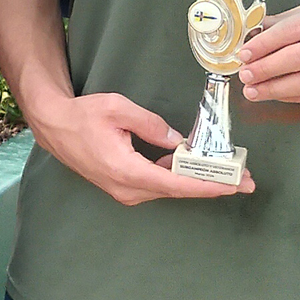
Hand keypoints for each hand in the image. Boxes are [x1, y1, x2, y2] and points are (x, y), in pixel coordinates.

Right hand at [30, 90, 253, 206]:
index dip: (209, 185)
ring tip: (227, 173)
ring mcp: (124, 191)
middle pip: (178, 190)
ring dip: (197, 180)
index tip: (234, 185)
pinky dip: (178, 176)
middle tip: (245, 180)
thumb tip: (180, 141)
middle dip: (213, 185)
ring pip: (169, 188)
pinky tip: (194, 164)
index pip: (176, 184)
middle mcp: (127, 189)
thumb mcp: (119, 109)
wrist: (54, 126)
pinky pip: (157, 184)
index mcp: (127, 171)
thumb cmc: (83, 115)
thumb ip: (153, 125)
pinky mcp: (123, 186)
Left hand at [238, 0, 299, 105]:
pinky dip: (296, 97)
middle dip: (266, 69)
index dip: (265, 44)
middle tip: (244, 76)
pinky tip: (279, 96)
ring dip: (276, 89)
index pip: (294, 30)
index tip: (243, 54)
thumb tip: (254, 32)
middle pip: (299, 58)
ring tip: (254, 91)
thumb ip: (292, 19)